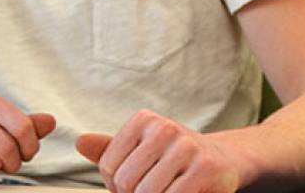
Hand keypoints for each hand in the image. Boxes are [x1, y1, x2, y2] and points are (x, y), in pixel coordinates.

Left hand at [76, 110, 238, 192]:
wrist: (225, 161)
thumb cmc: (176, 160)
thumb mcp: (143, 150)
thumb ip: (110, 150)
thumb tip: (79, 142)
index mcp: (144, 120)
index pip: (108, 167)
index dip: (117, 187)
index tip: (137, 184)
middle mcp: (165, 127)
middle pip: (126, 182)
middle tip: (156, 190)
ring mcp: (186, 146)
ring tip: (168, 192)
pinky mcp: (204, 168)